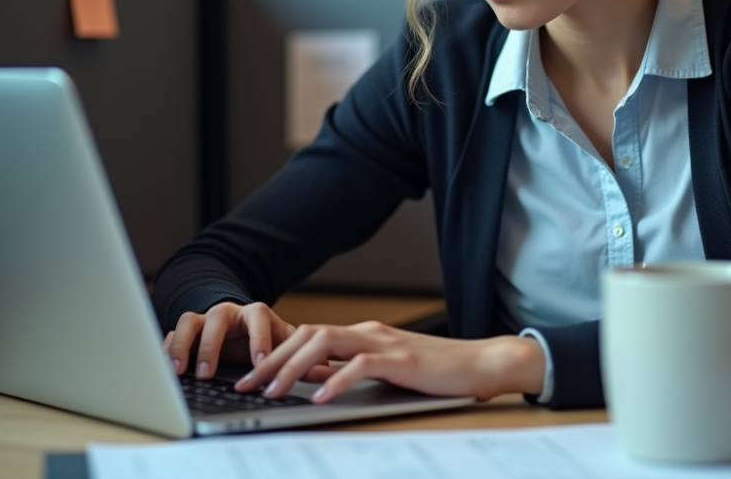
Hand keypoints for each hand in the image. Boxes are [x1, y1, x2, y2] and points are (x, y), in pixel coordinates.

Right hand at [164, 302, 328, 381]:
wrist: (240, 330)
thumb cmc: (265, 340)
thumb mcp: (283, 344)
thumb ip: (301, 353)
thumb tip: (330, 368)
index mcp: (255, 314)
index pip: (257, 316)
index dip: (259, 338)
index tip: (261, 361)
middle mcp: (227, 312)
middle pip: (217, 318)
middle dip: (212, 347)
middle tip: (208, 374)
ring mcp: (203, 320)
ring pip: (188, 321)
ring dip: (183, 346)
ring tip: (181, 372)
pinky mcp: (185, 333)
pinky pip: (170, 335)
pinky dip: (166, 351)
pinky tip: (165, 371)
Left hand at [236, 320, 546, 403]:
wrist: (482, 364)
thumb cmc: (437, 372)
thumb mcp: (386, 370)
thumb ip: (351, 370)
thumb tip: (313, 380)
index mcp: (363, 334)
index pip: (308, 336)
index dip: (276, 356)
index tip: (252, 379)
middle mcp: (369, 332)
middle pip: (307, 335)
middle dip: (274, 361)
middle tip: (248, 386)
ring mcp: (385, 343)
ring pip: (326, 342)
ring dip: (294, 368)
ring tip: (274, 392)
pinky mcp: (402, 359)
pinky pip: (361, 364)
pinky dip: (336, 379)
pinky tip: (321, 398)